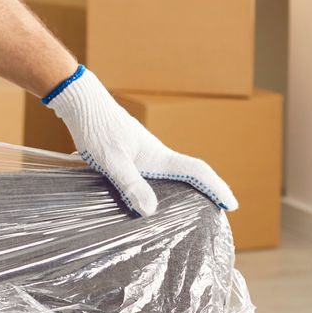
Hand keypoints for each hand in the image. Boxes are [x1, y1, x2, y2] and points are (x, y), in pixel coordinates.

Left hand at [44, 65, 237, 216]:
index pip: (197, 171)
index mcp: (158, 156)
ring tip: (181, 209)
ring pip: (167, 173)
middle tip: (214, 212)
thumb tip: (151, 210)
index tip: (232, 204)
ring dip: (179, 188)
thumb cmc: (96, 127)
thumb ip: (131, 184)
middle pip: (188, 174)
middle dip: (204, 191)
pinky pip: (148, 171)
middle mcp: (155, 153)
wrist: (79, 101)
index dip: (217, 187)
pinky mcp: (126, 150)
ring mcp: (141, 151)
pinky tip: (141, 195)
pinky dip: (154, 184)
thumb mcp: (112, 161)